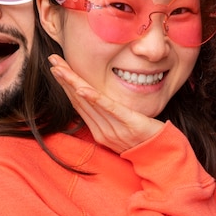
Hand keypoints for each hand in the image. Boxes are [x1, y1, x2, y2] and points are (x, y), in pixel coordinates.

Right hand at [48, 54, 163, 153]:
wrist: (163, 155)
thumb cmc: (145, 140)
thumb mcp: (122, 127)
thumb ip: (108, 116)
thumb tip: (98, 100)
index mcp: (99, 130)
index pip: (78, 103)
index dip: (65, 85)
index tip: (55, 67)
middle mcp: (103, 130)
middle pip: (78, 100)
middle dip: (64, 78)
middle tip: (52, 60)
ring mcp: (114, 128)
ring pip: (88, 102)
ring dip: (72, 82)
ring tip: (60, 68)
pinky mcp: (129, 124)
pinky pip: (109, 109)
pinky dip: (94, 98)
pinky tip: (82, 88)